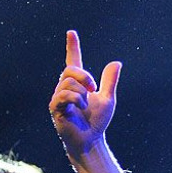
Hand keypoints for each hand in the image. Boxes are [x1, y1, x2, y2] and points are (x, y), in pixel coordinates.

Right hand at [49, 30, 121, 159]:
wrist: (92, 139)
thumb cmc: (97, 121)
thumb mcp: (108, 99)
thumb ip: (110, 81)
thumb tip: (116, 63)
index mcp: (77, 84)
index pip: (73, 61)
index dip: (72, 47)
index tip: (72, 33)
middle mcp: (65, 88)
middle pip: (70, 70)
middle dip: (84, 76)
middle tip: (92, 88)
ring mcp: (58, 98)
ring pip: (68, 83)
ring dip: (82, 93)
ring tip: (85, 105)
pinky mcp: (54, 108)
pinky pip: (64, 95)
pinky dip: (76, 100)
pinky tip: (80, 109)